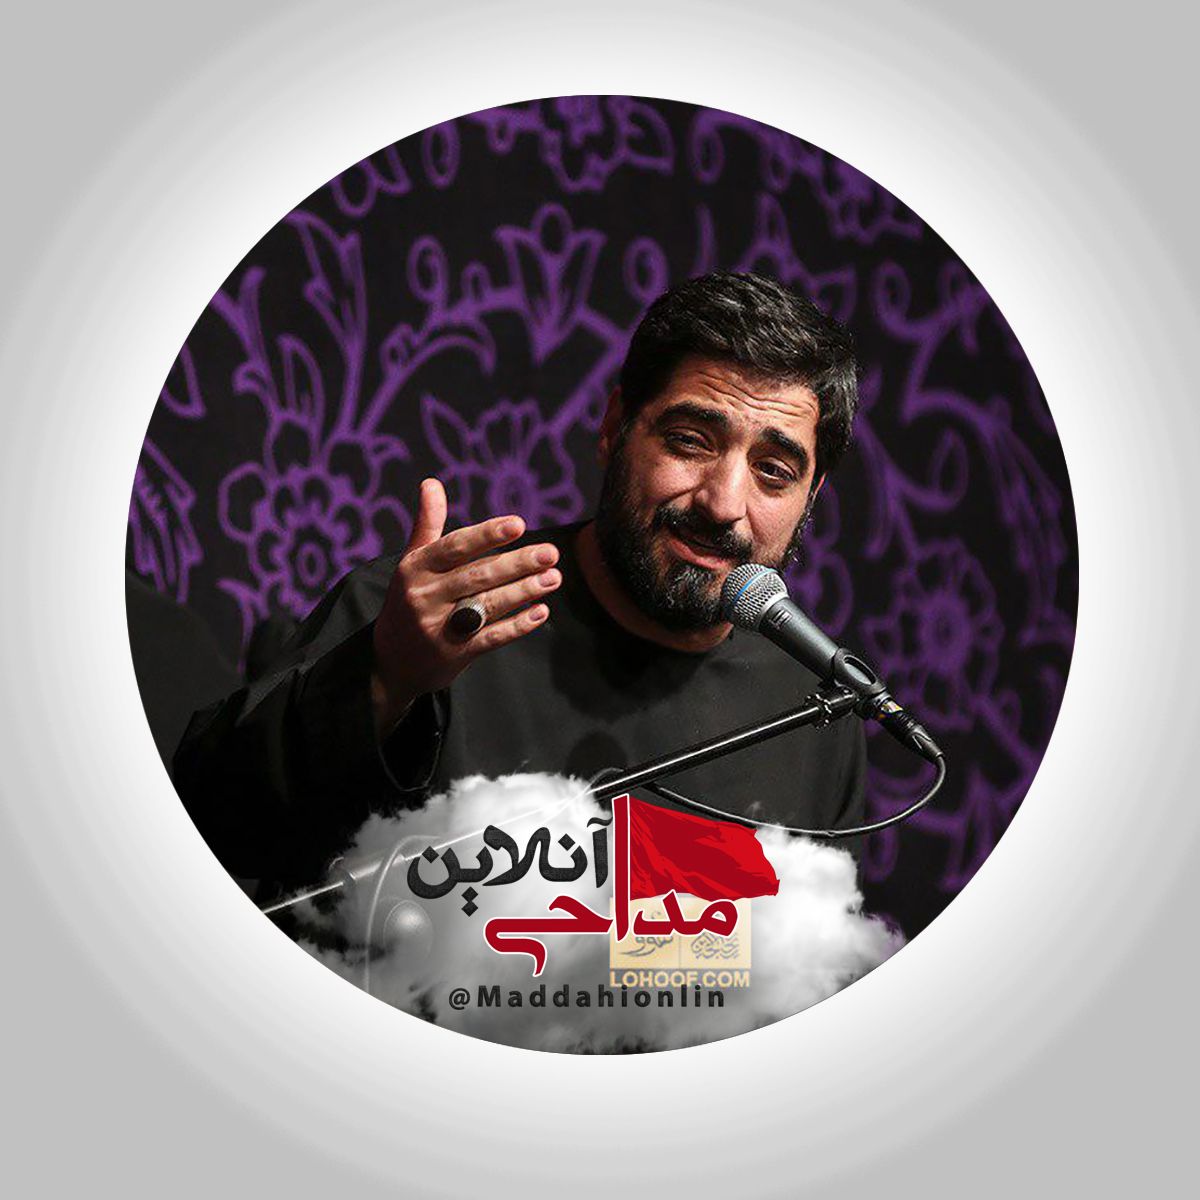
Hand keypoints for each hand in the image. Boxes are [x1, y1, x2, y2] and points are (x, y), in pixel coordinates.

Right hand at [370, 478, 561, 734]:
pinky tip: (541, 612)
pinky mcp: (454, 654)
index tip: (519, 524)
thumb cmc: (407, 601)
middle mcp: (424, 596)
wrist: (390, 662)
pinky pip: (491, 637)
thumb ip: (427, 525)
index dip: (487, 535)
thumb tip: (431, 482)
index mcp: (415, 569)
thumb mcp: (410, 563)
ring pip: (488, 605)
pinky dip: (518, 625)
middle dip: (517, 564)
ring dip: (524, 591)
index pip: (455, 547)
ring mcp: (439, 627)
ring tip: (554, 577)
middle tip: (551, 553)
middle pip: (478, 576)